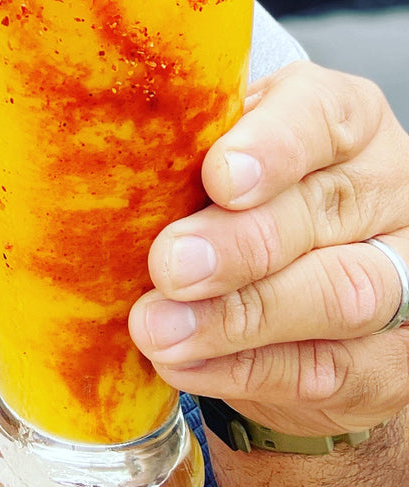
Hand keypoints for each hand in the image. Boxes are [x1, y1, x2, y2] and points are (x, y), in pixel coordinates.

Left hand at [128, 61, 408, 435]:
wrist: (302, 281)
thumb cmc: (247, 191)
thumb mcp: (222, 146)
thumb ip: (189, 146)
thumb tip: (107, 158)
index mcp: (342, 118)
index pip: (318, 118)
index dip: (271, 148)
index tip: (219, 177)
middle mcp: (383, 188)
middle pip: (322, 212)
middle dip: (239, 245)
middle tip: (168, 265)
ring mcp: (401, 273)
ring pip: (337, 295)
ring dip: (238, 318)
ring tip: (159, 328)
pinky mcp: (390, 356)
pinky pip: (327, 368)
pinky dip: (247, 369)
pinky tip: (186, 362)